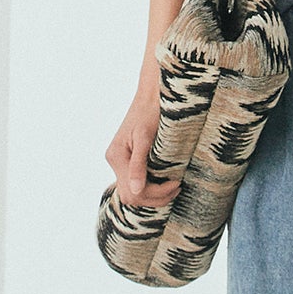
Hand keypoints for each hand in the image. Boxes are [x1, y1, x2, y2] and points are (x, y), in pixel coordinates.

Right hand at [105, 88, 180, 206]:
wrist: (151, 96)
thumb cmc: (151, 113)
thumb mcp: (146, 138)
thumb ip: (138, 164)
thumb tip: (136, 191)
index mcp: (117, 156)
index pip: (134, 192)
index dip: (156, 193)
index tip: (176, 184)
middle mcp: (114, 161)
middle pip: (131, 196)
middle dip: (156, 197)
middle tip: (177, 186)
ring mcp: (119, 161)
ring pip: (132, 193)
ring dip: (153, 195)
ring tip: (174, 186)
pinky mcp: (126, 159)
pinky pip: (134, 182)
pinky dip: (150, 187)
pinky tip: (164, 181)